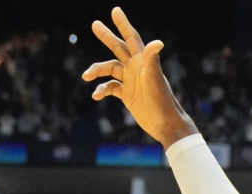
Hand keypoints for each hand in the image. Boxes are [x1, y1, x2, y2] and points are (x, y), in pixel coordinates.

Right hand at [83, 7, 196, 147]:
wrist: (166, 124)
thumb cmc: (163, 101)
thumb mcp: (155, 79)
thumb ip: (152, 60)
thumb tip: (157, 42)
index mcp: (143, 62)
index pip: (131, 38)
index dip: (123, 24)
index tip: (115, 10)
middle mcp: (136, 69)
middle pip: (118, 48)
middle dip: (107, 36)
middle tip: (95, 24)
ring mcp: (131, 81)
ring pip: (109, 69)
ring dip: (97, 71)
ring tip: (86, 76)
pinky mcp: (127, 95)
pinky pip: (110, 88)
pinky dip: (101, 90)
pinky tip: (96, 95)